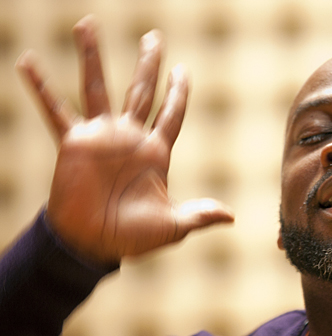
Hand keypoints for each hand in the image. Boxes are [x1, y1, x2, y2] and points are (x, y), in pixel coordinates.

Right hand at [16, 15, 233, 266]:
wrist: (92, 244)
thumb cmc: (132, 237)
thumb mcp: (172, 225)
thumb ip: (199, 215)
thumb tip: (231, 218)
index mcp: (156, 152)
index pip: (171, 114)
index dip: (178, 93)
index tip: (183, 70)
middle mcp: (129, 138)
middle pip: (142, 91)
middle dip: (148, 64)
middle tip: (154, 36)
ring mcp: (101, 137)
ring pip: (98, 88)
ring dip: (93, 57)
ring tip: (87, 24)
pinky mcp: (73, 143)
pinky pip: (55, 111)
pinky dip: (41, 88)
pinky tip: (29, 62)